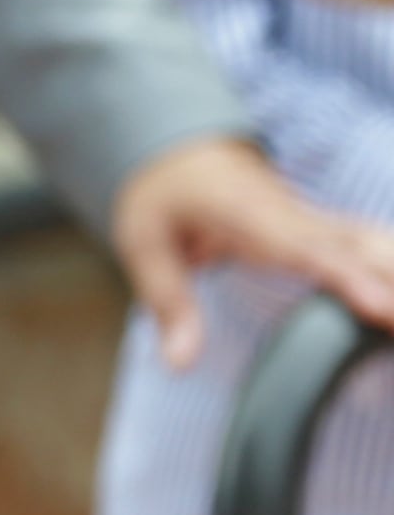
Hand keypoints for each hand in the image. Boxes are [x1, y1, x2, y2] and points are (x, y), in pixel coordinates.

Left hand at [111, 134, 393, 367]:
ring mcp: (314, 219)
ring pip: (373, 242)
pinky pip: (368, 245)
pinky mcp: (324, 227)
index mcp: (251, 217)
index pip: (309, 250)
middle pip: (360, 246)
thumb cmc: (162, 196)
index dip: (350, 278)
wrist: (179, 150)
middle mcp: (295, 215)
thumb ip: (169, 304)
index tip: (383, 308)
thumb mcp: (145, 246)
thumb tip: (179, 364)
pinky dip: (393, 265)